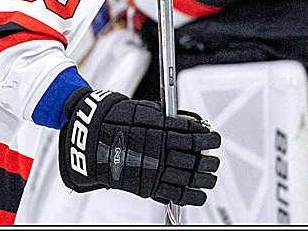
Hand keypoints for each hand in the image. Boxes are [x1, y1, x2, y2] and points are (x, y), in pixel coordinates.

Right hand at [58, 88, 220, 205]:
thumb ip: (171, 118)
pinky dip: (192, 196)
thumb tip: (195, 123)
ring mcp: (155, 170)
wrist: (93, 141)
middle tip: (214, 159)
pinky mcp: (149, 186)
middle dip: (209, 160)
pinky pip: (176, 194)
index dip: (209, 139)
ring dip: (205, 178)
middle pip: (196, 158)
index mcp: (162, 130)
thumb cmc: (119, 122)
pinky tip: (200, 194)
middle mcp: (160, 151)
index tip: (214, 138)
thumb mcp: (146, 111)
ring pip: (189, 177)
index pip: (195, 136)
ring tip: (211, 177)